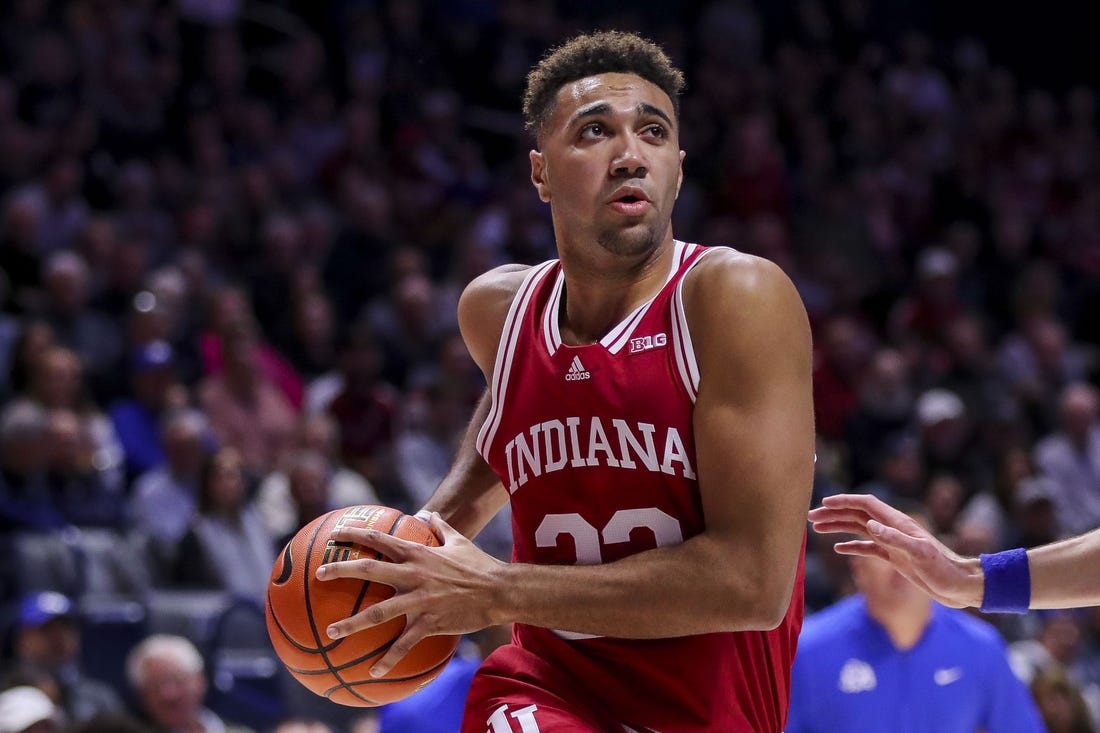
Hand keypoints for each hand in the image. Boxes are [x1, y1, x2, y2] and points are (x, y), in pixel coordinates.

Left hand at [315, 512, 506, 676]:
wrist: (499, 590)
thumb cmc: (479, 564)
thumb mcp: (459, 541)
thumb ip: (441, 527)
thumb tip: (431, 514)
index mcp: (418, 553)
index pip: (379, 539)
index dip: (355, 534)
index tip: (335, 535)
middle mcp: (414, 574)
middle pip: (369, 570)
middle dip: (340, 571)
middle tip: (319, 574)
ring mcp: (420, 599)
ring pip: (378, 612)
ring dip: (351, 623)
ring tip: (330, 632)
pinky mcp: (429, 622)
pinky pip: (404, 644)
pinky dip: (388, 659)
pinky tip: (373, 672)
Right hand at [807, 494, 983, 608]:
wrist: (960, 587)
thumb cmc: (944, 570)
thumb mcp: (920, 554)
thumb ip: (894, 539)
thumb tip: (869, 525)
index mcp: (897, 523)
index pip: (865, 505)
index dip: (844, 501)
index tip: (823, 503)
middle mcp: (892, 529)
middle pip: (857, 515)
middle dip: (834, 513)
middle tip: (810, 517)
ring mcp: (892, 543)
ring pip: (859, 529)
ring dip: (838, 527)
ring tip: (817, 528)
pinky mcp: (894, 558)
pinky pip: (867, 548)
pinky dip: (851, 546)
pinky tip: (838, 549)